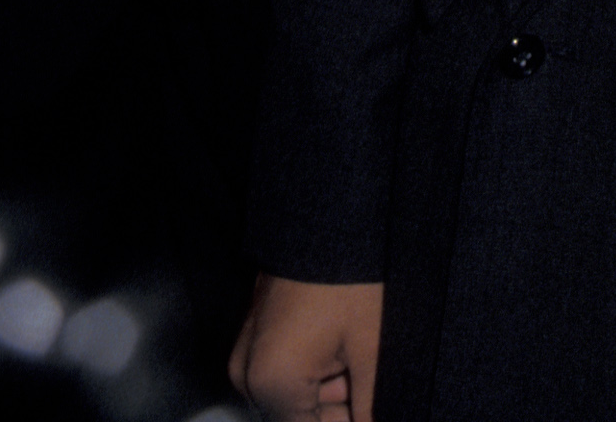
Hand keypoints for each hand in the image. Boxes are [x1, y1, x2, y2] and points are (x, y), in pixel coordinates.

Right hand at [233, 277, 382, 417]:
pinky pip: (286, 369)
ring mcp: (246, 352)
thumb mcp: (370, 348)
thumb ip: (368, 406)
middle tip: (361, 364)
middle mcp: (246, 374)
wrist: (329, 213)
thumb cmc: (351, 274)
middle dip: (340, 402)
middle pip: (301, 416)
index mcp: (271, 383)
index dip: (349, 421)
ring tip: (354, 343)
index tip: (364, 398)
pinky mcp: (254, 333)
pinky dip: (316, 364)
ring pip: (295, 394)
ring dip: (330, 383)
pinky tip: (340, 337)